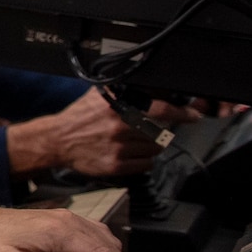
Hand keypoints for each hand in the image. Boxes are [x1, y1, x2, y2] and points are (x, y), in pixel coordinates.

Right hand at [9, 89, 196, 178]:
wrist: (57, 140)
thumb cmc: (80, 117)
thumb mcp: (99, 96)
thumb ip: (124, 91)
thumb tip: (152, 84)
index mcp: (118, 107)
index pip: (160, 109)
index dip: (181, 112)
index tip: (194, 114)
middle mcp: (120, 126)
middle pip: (160, 132)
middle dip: (158, 132)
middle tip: (146, 130)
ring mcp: (119, 148)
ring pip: (154, 149)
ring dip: (149, 146)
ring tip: (132, 142)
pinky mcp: (116, 166)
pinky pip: (146, 164)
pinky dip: (142, 160)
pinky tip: (128, 153)